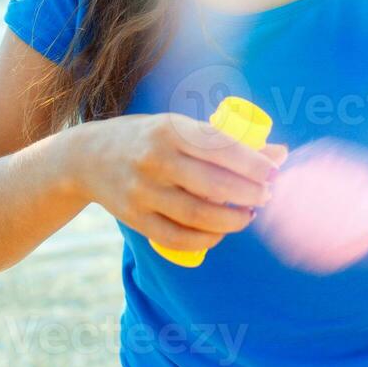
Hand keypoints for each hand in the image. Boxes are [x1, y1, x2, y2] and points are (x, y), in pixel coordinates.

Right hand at [75, 113, 287, 254]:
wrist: (87, 157)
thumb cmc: (147, 138)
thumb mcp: (179, 127)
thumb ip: (224, 141)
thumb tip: (280, 153)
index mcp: (170, 129)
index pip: (220, 147)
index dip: (254, 163)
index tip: (274, 172)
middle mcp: (155, 159)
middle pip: (213, 184)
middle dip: (249, 194)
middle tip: (265, 196)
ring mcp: (142, 191)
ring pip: (197, 214)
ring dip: (231, 220)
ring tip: (248, 216)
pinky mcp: (134, 218)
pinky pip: (176, 237)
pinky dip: (205, 239)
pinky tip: (220, 233)